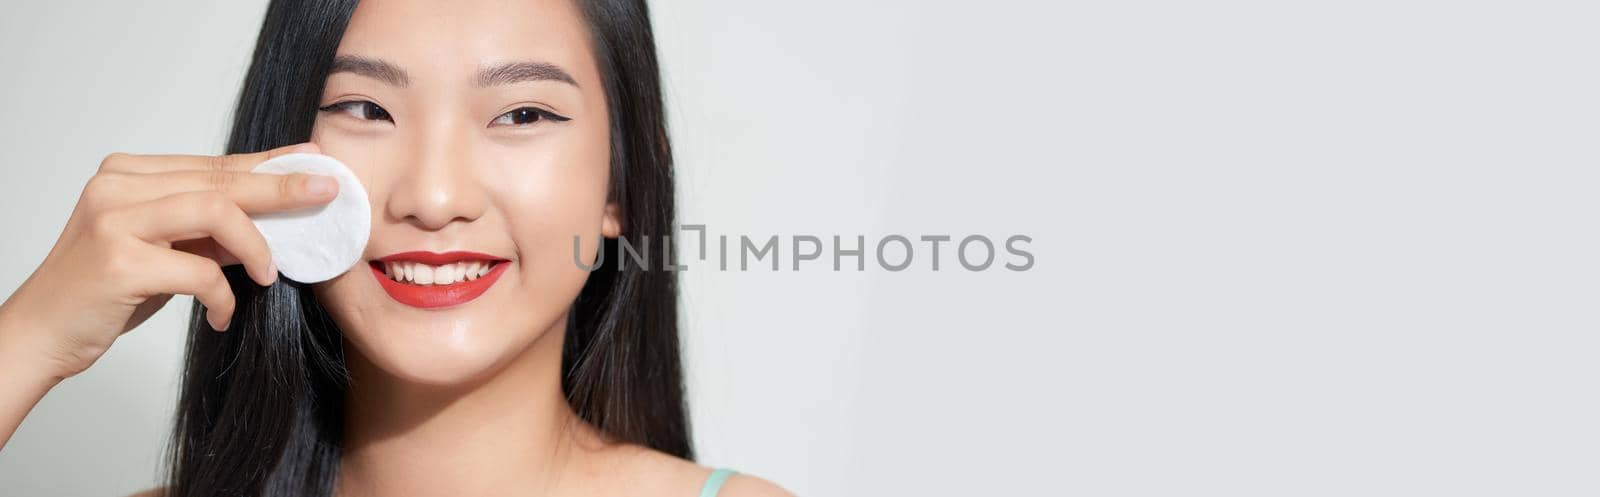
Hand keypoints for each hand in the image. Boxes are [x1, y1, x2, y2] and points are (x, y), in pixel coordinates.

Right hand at [0, 142, 338, 381]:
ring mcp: (114, 221)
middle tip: (325, 191)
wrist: (41, 333)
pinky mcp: (118, 262)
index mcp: (126, 175)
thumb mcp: (162, 250)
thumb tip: (273, 218)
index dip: (267, 164)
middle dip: (281, 187)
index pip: (212, 164)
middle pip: (220, 181)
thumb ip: (207, 230)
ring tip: (269, 274)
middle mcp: (117, 187)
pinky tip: (222, 315)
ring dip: (256, 245)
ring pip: (215, 211)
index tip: (312, 161)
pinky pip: (199, 271)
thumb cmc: (104, 292)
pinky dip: (222, 296)